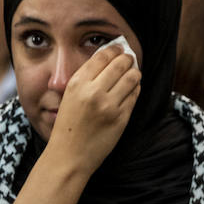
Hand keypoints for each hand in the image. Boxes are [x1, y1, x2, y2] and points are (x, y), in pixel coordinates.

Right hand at [47, 47, 140, 174]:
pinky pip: (135, 96)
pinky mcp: (121, 118)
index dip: (114, 49)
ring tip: (133, 73)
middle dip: (128, 58)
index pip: (102, 56)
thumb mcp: (69, 96)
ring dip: (135, 73)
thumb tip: (109, 59)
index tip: (119, 48)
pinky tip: (131, 89)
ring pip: (132, 78)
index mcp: (77, 83)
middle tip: (129, 58)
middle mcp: (93, 92)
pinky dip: (135, 89)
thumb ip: (86, 79)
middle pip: (120, 64)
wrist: (69, 155)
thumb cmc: (68, 126)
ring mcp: (109, 106)